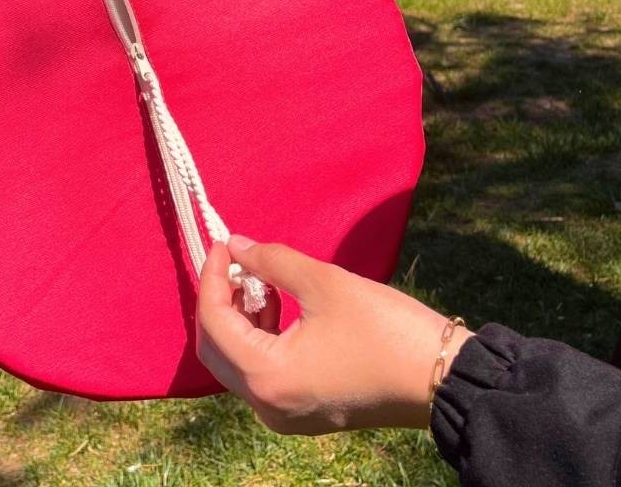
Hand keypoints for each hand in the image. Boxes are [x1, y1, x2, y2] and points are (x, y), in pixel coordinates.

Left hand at [196, 235, 472, 434]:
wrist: (444, 380)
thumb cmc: (385, 328)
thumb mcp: (325, 283)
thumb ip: (272, 261)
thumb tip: (236, 245)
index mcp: (268, 377)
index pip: (214, 322)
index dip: (213, 277)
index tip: (223, 242)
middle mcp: (268, 405)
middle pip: (215, 348)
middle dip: (219, 299)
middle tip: (236, 261)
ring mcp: (284, 414)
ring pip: (236, 361)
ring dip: (239, 317)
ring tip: (262, 279)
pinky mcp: (302, 412)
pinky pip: (261, 372)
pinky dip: (259, 336)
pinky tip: (278, 304)